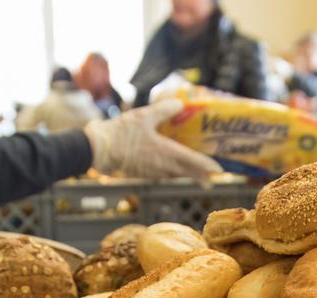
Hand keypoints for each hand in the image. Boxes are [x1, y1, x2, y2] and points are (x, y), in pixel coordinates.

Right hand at [84, 98, 222, 180]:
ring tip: (199, 174)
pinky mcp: (143, 173)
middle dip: (202, 174)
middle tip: (214, 175)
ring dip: (188, 175)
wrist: (97, 150)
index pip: (192, 161)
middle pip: (187, 172)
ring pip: (175, 175)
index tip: (220, 171)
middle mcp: (161, 166)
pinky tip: (173, 168)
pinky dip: (174, 172)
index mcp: (164, 153)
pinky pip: (164, 175)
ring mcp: (152, 172)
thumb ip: (163, 110)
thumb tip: (180, 103)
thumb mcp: (143, 116)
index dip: (207, 166)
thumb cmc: (119, 133)